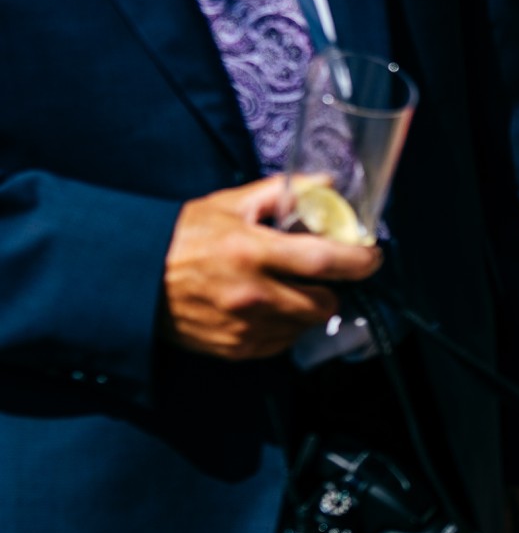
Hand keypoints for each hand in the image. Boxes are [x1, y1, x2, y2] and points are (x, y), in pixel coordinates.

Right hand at [161, 176, 381, 359]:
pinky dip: (284, 327)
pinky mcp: (238, 349)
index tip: (372, 257)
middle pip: (324, 302)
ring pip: (306, 325)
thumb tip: (325, 183)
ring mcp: (245, 327)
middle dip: (330, 289)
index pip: (324, 260)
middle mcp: (253, 295)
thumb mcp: (227, 205)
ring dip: (306, 309)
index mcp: (251, 252)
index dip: (359, 260)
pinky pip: (282, 343)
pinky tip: (264, 308)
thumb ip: (280, 194)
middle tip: (316, 275)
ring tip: (283, 289)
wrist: (131, 281)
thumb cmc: (181, 238)